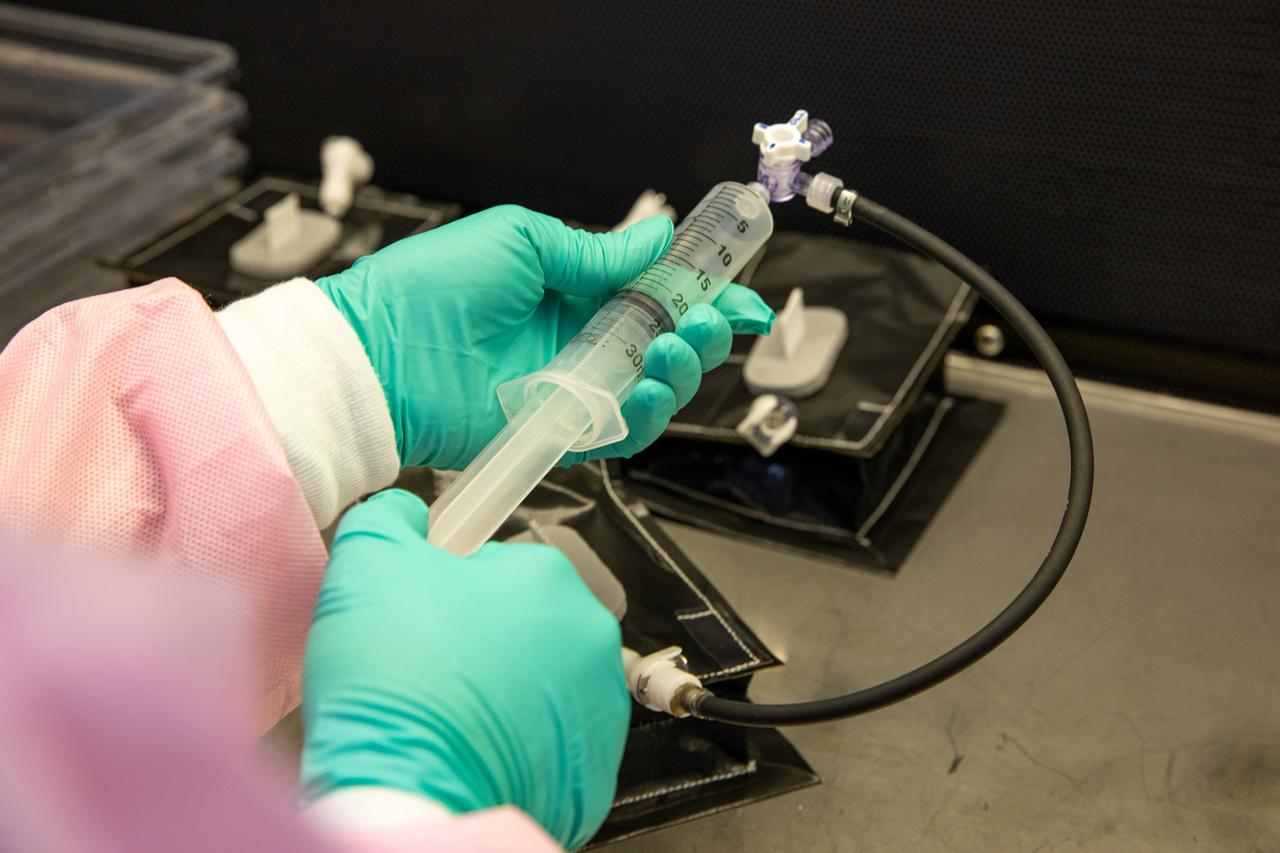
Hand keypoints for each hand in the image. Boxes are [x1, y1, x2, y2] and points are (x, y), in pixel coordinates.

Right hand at [300, 489, 629, 848]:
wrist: (410, 789)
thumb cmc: (397, 680)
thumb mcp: (367, 559)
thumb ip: (392, 518)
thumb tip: (405, 513)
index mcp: (547, 576)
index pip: (496, 566)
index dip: (447, 590)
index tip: (421, 617)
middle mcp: (588, 636)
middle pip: (524, 623)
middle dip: (479, 639)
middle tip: (425, 666)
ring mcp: (599, 705)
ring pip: (538, 682)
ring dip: (499, 691)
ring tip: (444, 711)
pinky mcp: (592, 768)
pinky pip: (548, 741)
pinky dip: (515, 744)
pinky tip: (470, 747)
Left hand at [316, 206, 773, 468]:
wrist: (376, 352)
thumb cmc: (431, 287)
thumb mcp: (521, 242)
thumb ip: (594, 251)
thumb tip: (656, 235)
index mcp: (573, 292)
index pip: (655, 295)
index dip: (704, 295)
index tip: (741, 291)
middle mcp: (579, 342)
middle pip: (667, 344)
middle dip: (706, 332)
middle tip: (717, 320)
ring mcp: (572, 389)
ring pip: (655, 390)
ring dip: (683, 369)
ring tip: (677, 346)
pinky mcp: (559, 432)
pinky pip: (621, 431)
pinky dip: (648, 412)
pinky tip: (652, 385)